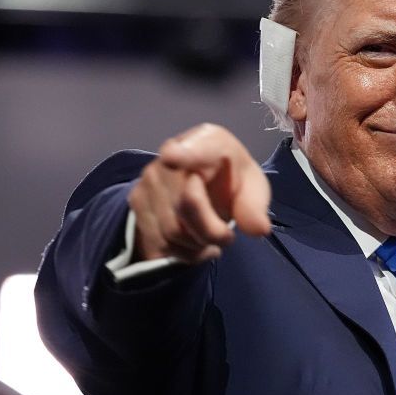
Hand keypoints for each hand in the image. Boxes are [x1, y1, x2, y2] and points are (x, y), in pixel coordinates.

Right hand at [127, 123, 271, 263]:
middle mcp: (169, 155)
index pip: (191, 148)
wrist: (203, 184)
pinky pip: (158, 242)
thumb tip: (259, 229)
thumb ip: (254, 207)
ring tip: (209, 236)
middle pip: (186, 207)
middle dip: (211, 232)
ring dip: (197, 244)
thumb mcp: (252, 190)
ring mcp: (148, 179)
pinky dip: (181, 252)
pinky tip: (193, 241)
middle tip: (226, 235)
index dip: (183, 155)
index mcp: (206, 142)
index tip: (172, 157)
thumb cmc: (232, 181)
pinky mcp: (136, 202)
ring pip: (171, 231)